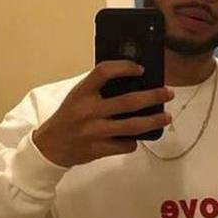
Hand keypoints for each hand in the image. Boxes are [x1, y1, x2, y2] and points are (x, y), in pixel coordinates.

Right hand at [33, 60, 172, 167]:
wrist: (49, 147)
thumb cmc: (67, 118)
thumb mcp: (77, 97)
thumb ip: (98, 89)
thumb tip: (132, 80)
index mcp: (82, 93)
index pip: (104, 72)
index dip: (125, 67)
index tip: (140, 68)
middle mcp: (88, 111)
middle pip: (128, 101)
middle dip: (153, 96)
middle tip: (168, 93)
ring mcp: (94, 132)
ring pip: (133, 126)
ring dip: (154, 121)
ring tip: (166, 117)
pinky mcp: (98, 149)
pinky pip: (126, 145)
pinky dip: (135, 141)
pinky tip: (138, 137)